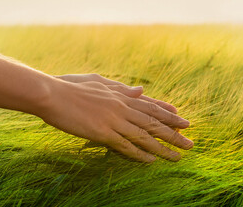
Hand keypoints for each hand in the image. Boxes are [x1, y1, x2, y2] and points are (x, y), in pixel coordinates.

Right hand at [36, 78, 193, 162]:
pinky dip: (139, 154)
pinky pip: (125, 146)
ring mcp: (113, 120)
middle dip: (174, 132)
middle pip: (153, 122)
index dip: (168, 113)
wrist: (52, 94)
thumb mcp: (99, 81)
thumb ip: (121, 87)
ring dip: (163, 147)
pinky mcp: (102, 132)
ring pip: (144, 136)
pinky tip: (151, 161)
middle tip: (190, 141)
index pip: (150, 105)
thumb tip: (140, 90)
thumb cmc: (71, 86)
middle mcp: (122, 106)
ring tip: (178, 155)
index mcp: (121, 94)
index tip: (183, 119)